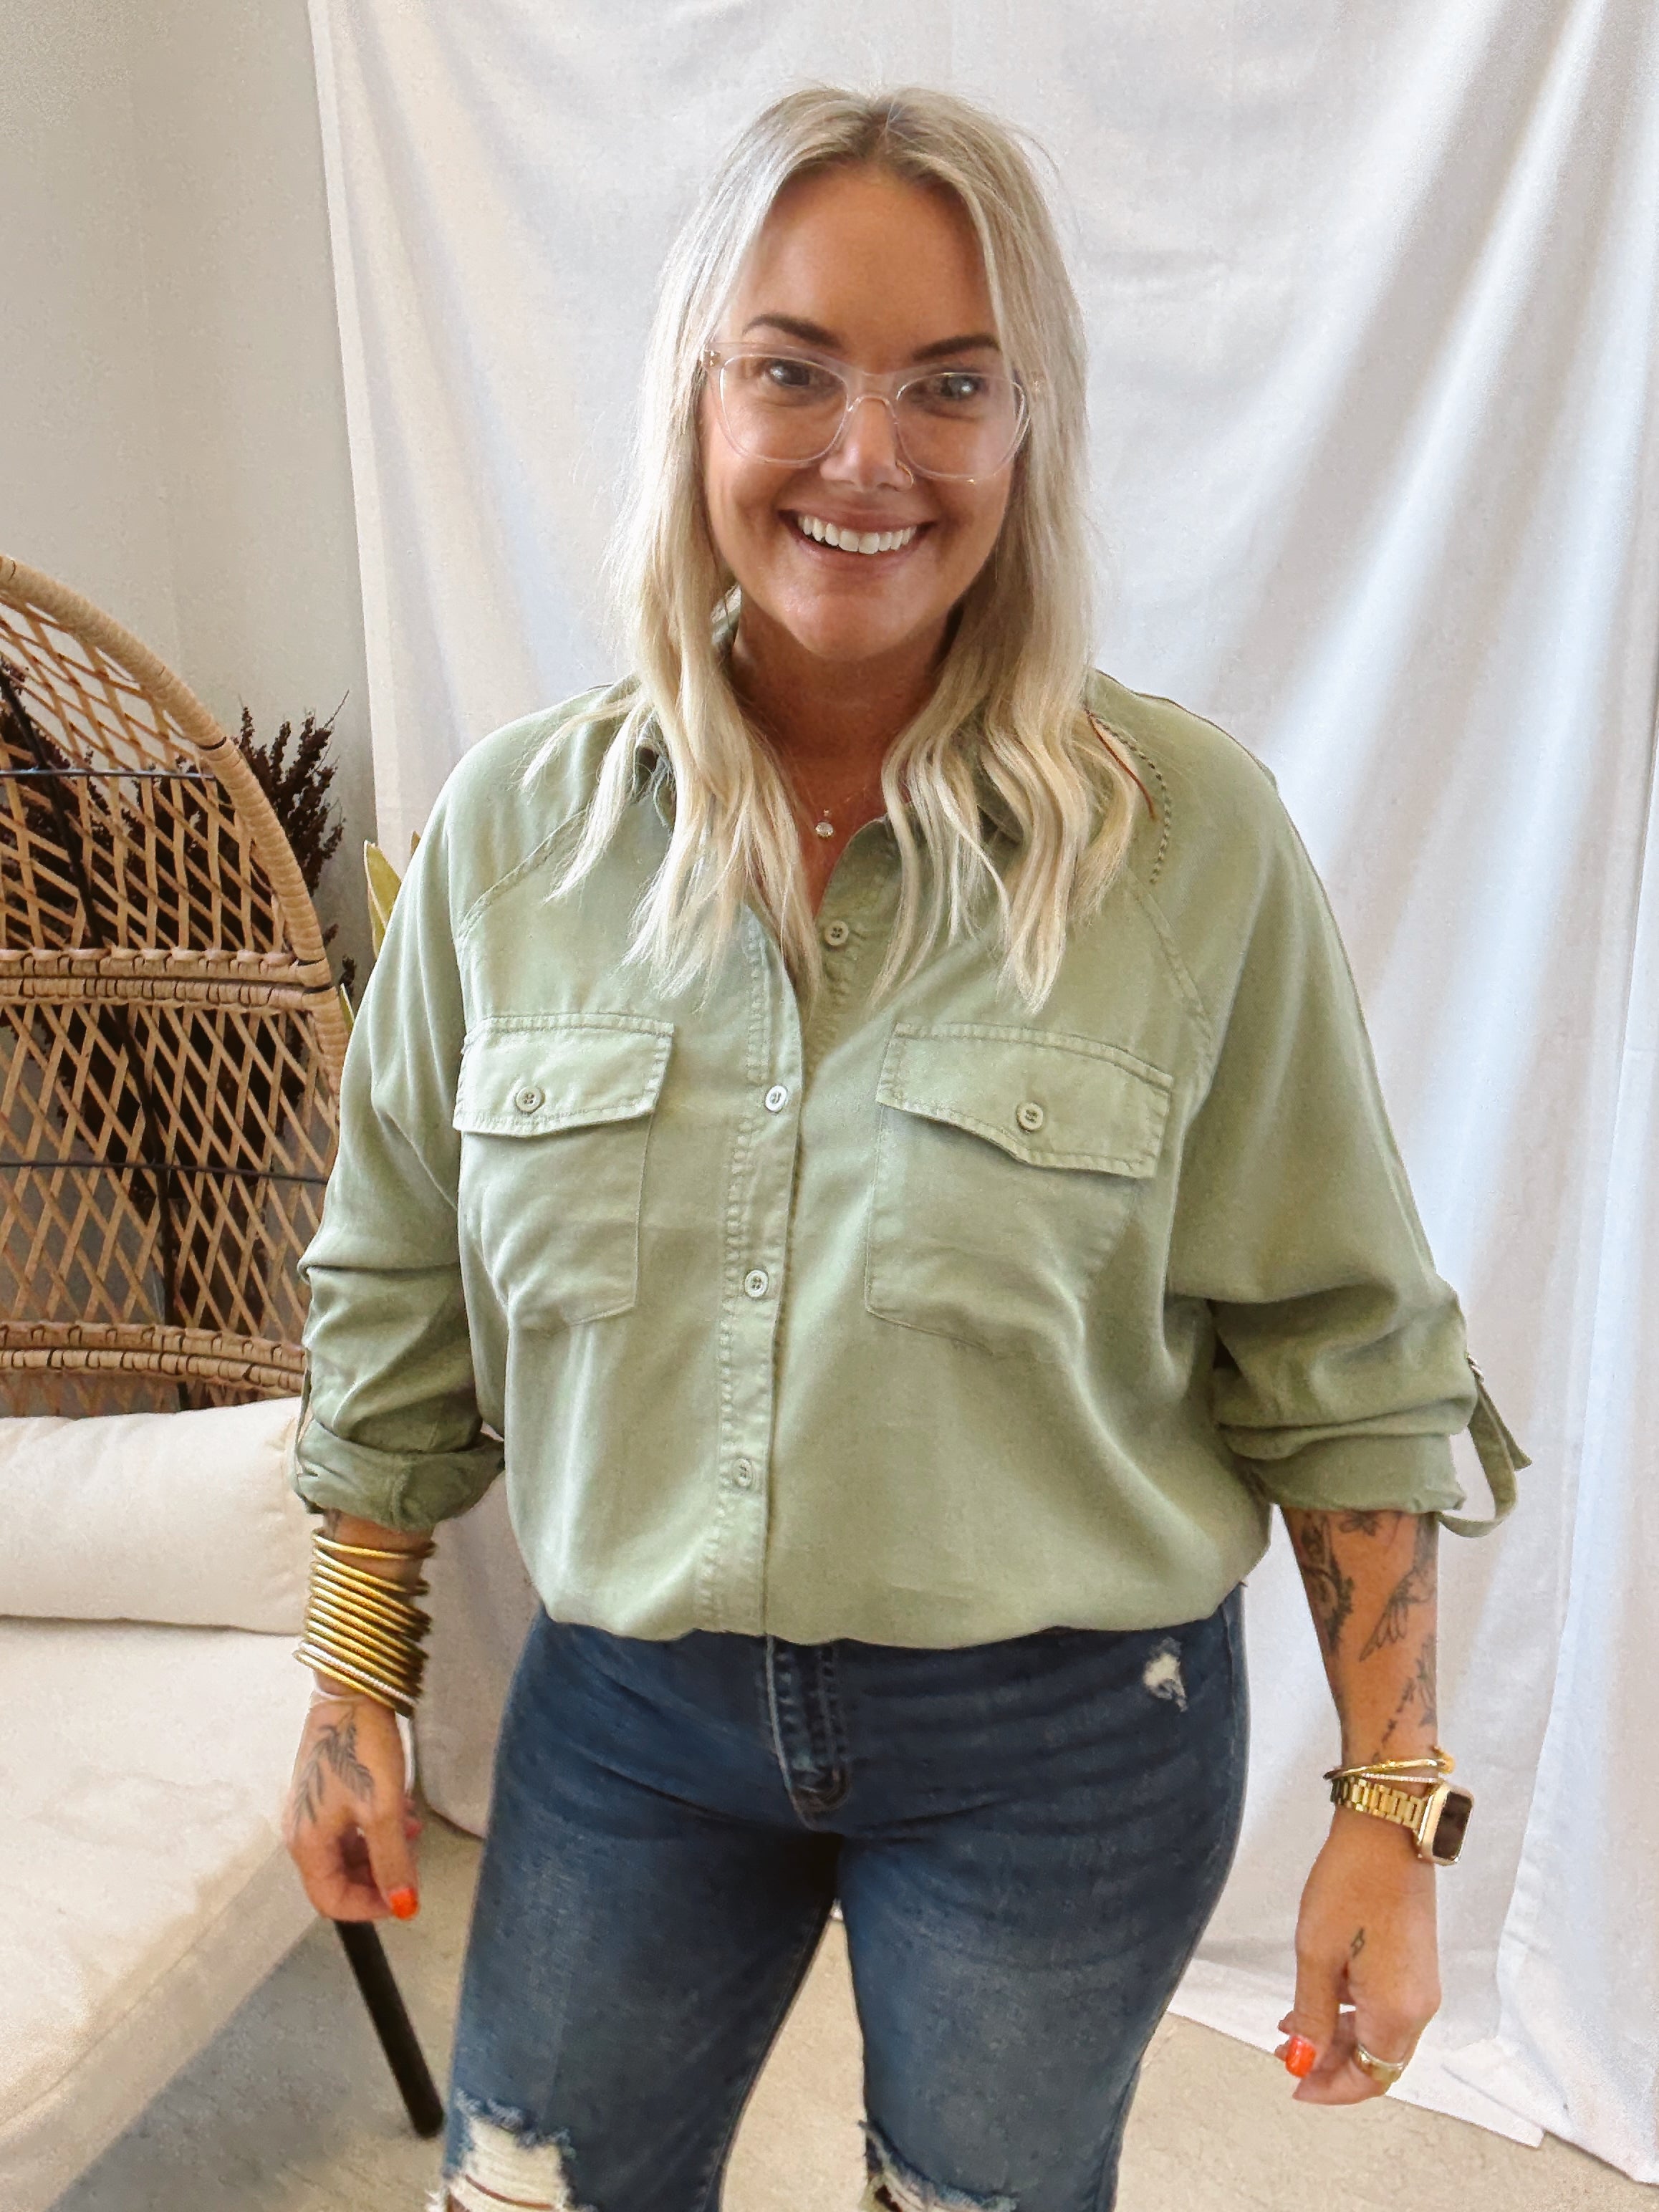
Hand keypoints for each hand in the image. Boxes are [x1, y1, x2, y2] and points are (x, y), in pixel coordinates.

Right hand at [283, 1692, 422, 1921]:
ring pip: (348, 1851)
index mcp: (306, 1842)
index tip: (403, 1900)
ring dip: (381, 1850)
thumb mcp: (383, 1809)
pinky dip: (376, 1828)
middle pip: (338, 1877)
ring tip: (411, 1833)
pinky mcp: (326, 1790)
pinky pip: (350, 1826)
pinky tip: (401, 1813)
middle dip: (377, 1877)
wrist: (351, 1692)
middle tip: (411, 1864)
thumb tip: (404, 1906)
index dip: (368, 1908)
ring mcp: (313, 1809)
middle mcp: (302, 1830)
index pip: (330, 1899)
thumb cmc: (361, 1748)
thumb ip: (392, 1861)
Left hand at [1274, 1807, 1439, 2102]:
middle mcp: (1419, 2006)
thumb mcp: (1316, 1953)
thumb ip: (1311, 2014)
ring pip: (1380, 2033)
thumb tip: (1303, 2061)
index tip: (1294, 2085)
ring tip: (1289, 2025)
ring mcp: (1421, 1984)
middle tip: (1284, 2053)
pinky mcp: (1416, 1962)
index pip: (1371, 2078)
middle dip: (1331, 2063)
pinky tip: (1317, 1996)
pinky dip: (1351, 2011)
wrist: (1387, 1830)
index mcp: (1398, 2012)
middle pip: (1378, 2060)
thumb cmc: (1350, 1885)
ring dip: (1337, 2036)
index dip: (1332, 2089)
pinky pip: (1386, 2006)